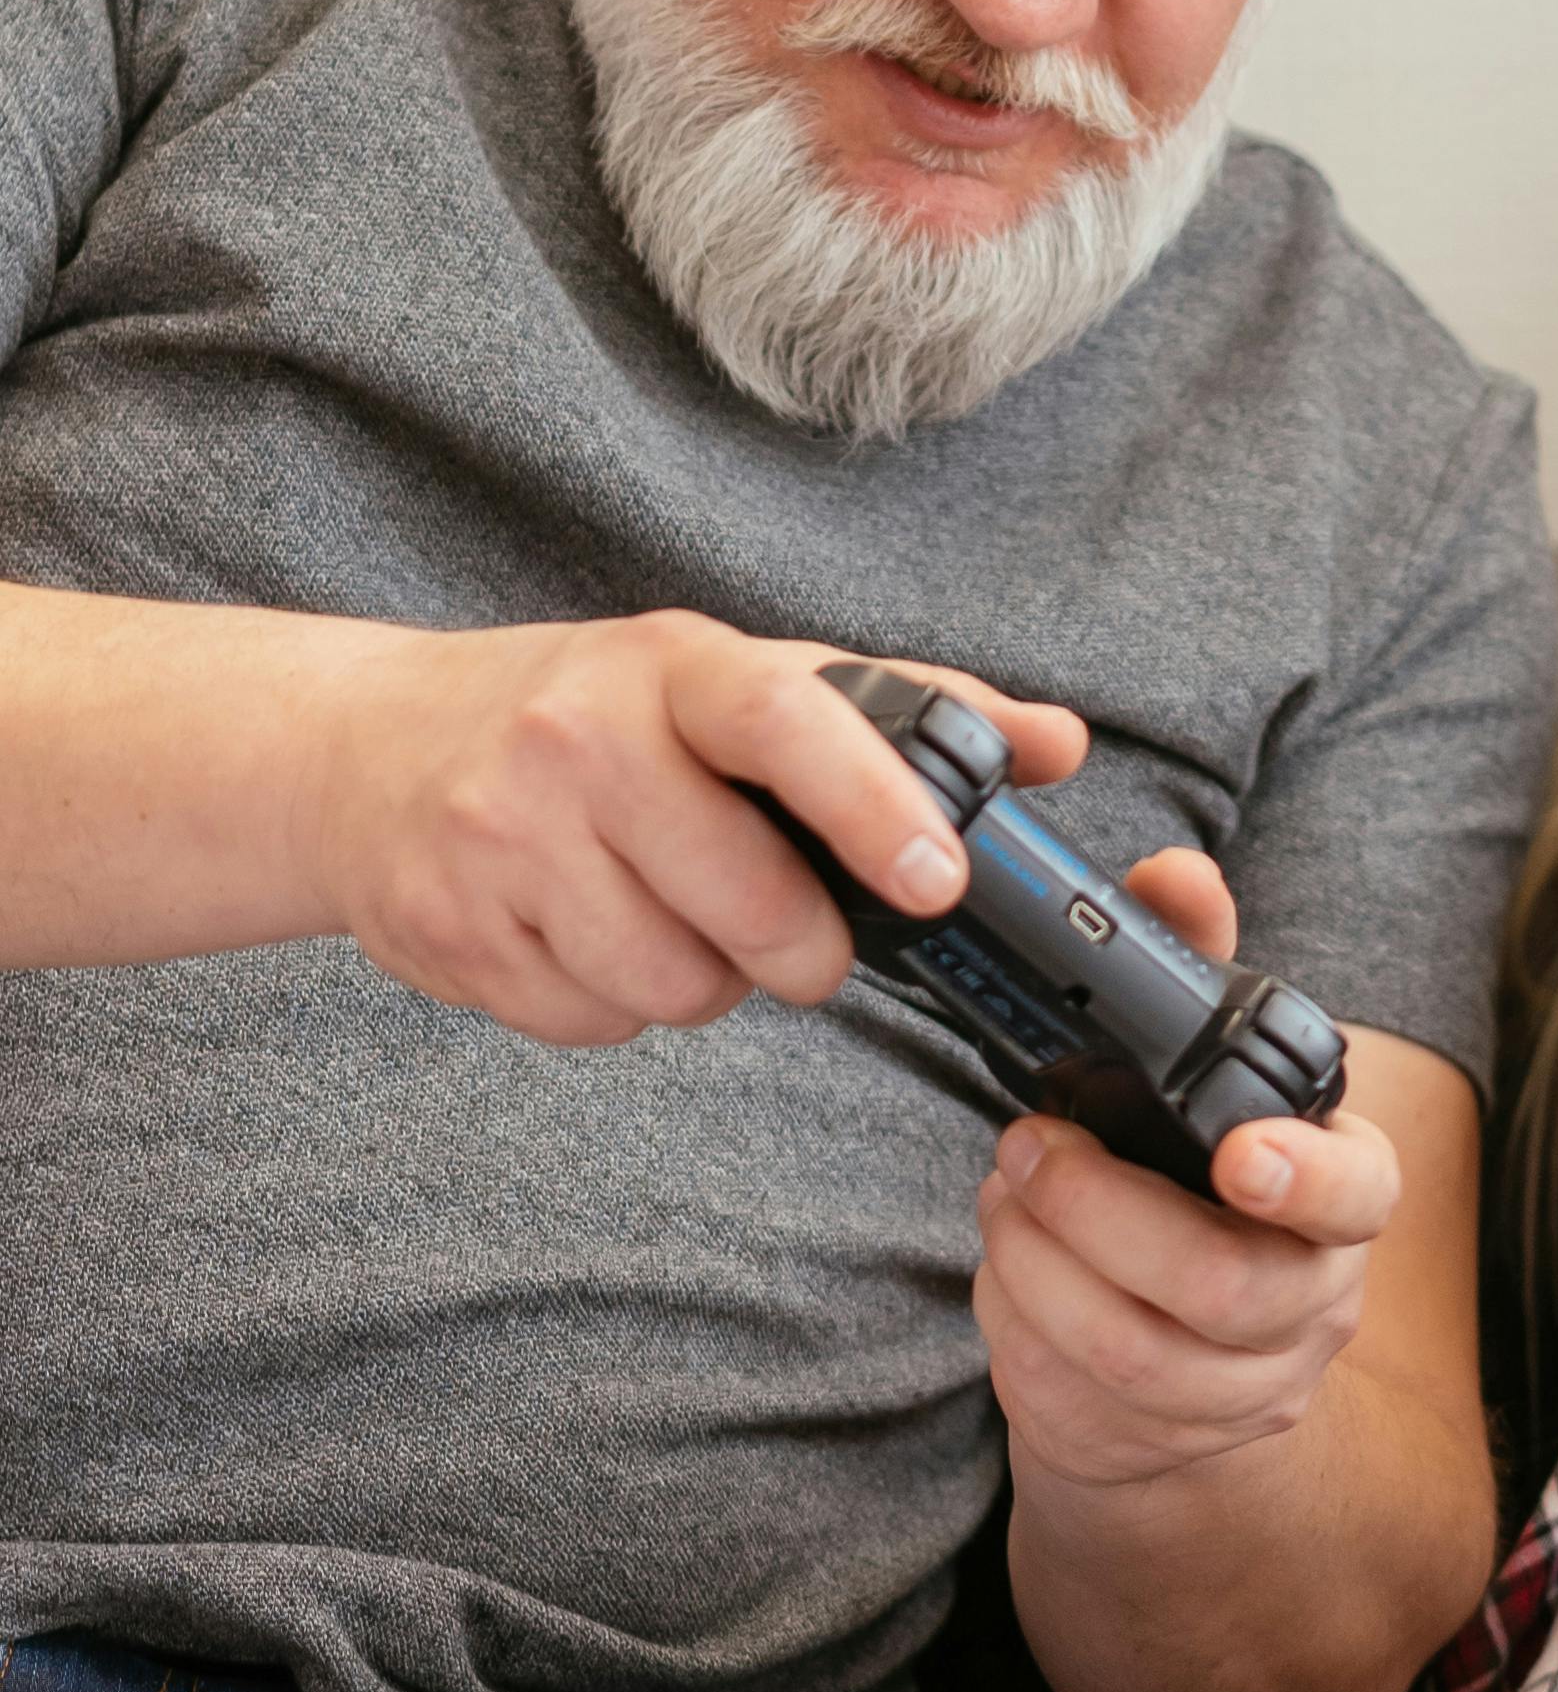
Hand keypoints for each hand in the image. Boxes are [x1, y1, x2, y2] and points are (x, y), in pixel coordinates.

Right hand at [309, 612, 1084, 1047]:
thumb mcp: (731, 682)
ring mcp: (499, 840)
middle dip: (801, 950)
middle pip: (745, 906)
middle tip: (799, 939)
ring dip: (703, 982)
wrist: (363, 751)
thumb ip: (901, 715)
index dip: (873, 808)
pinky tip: (587, 938)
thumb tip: (1059, 744)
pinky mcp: (449, 932)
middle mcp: (575, 742)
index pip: (784, 722)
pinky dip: (616, 1005)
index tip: (936, 882)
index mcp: (668, 669)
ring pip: (674, 985)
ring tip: (671, 918)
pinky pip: (592, 1022)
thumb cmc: (588, 716)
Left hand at [973, 849, 1398, 1492]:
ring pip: (1127, 1352)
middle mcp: (1311, 1305)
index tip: (1237, 1153)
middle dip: (1096, 1211)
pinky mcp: (1158, 1446)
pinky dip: (1012, 1320)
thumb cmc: (1190, 1182)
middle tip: (1026, 1146)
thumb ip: (1194, 970)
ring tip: (1005, 1197)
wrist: (1182, 1355)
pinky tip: (1006, 1266)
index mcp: (1343, 1200)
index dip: (1305, 1179)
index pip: (1359, 1196)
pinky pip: (1067, 1397)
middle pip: (1214, 1285)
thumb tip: (1175, 870)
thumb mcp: (1200, 1080)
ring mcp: (1241, 1393)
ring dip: (1034, 1264)